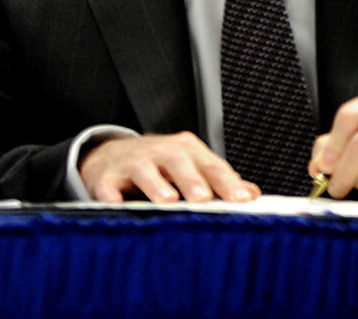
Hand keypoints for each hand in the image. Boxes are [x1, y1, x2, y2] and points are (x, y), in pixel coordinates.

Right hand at [80, 131, 257, 203]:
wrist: (113, 155)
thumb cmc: (161, 166)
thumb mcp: (192, 167)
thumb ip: (219, 181)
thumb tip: (251, 195)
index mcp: (188, 151)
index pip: (212, 166)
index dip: (228, 183)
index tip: (242, 200)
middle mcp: (162, 153)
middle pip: (180, 163)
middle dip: (192, 180)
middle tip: (203, 198)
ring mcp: (133, 163)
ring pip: (146, 170)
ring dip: (156, 185)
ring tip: (168, 201)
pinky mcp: (106, 177)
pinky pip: (108, 187)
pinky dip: (111, 196)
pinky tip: (117, 206)